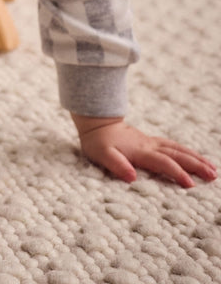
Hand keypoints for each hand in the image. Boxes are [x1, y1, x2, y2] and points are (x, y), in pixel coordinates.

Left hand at [72, 114, 217, 187]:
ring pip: (178, 149)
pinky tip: (192, 156)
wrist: (96, 121)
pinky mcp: (149, 141)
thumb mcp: (102, 155)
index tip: (191, 185)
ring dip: (195, 157)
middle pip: (177, 154)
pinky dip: (186, 151)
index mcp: (140, 151)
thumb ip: (116, 165)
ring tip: (212, 167)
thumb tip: (132, 177)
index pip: (164, 163)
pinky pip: (172, 146)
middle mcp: (149, 145)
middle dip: (196, 165)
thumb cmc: (97, 141)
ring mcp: (150, 142)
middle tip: (214, 175)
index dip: (177, 174)